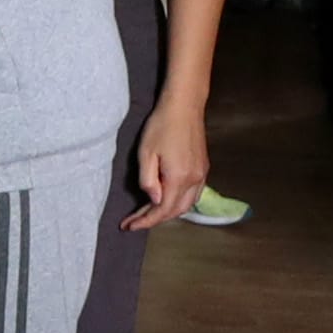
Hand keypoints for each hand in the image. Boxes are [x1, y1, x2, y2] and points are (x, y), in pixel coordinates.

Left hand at [126, 95, 205, 230]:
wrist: (185, 106)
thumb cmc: (162, 125)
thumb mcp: (146, 153)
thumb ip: (148, 180)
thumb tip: (154, 199)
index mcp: (179, 178)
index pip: (162, 210)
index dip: (146, 221)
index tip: (129, 226)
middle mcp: (194, 180)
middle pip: (176, 211)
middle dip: (155, 219)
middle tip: (135, 220)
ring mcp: (202, 174)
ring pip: (187, 205)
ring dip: (168, 212)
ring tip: (148, 212)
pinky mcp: (204, 168)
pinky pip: (193, 194)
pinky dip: (179, 202)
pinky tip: (167, 198)